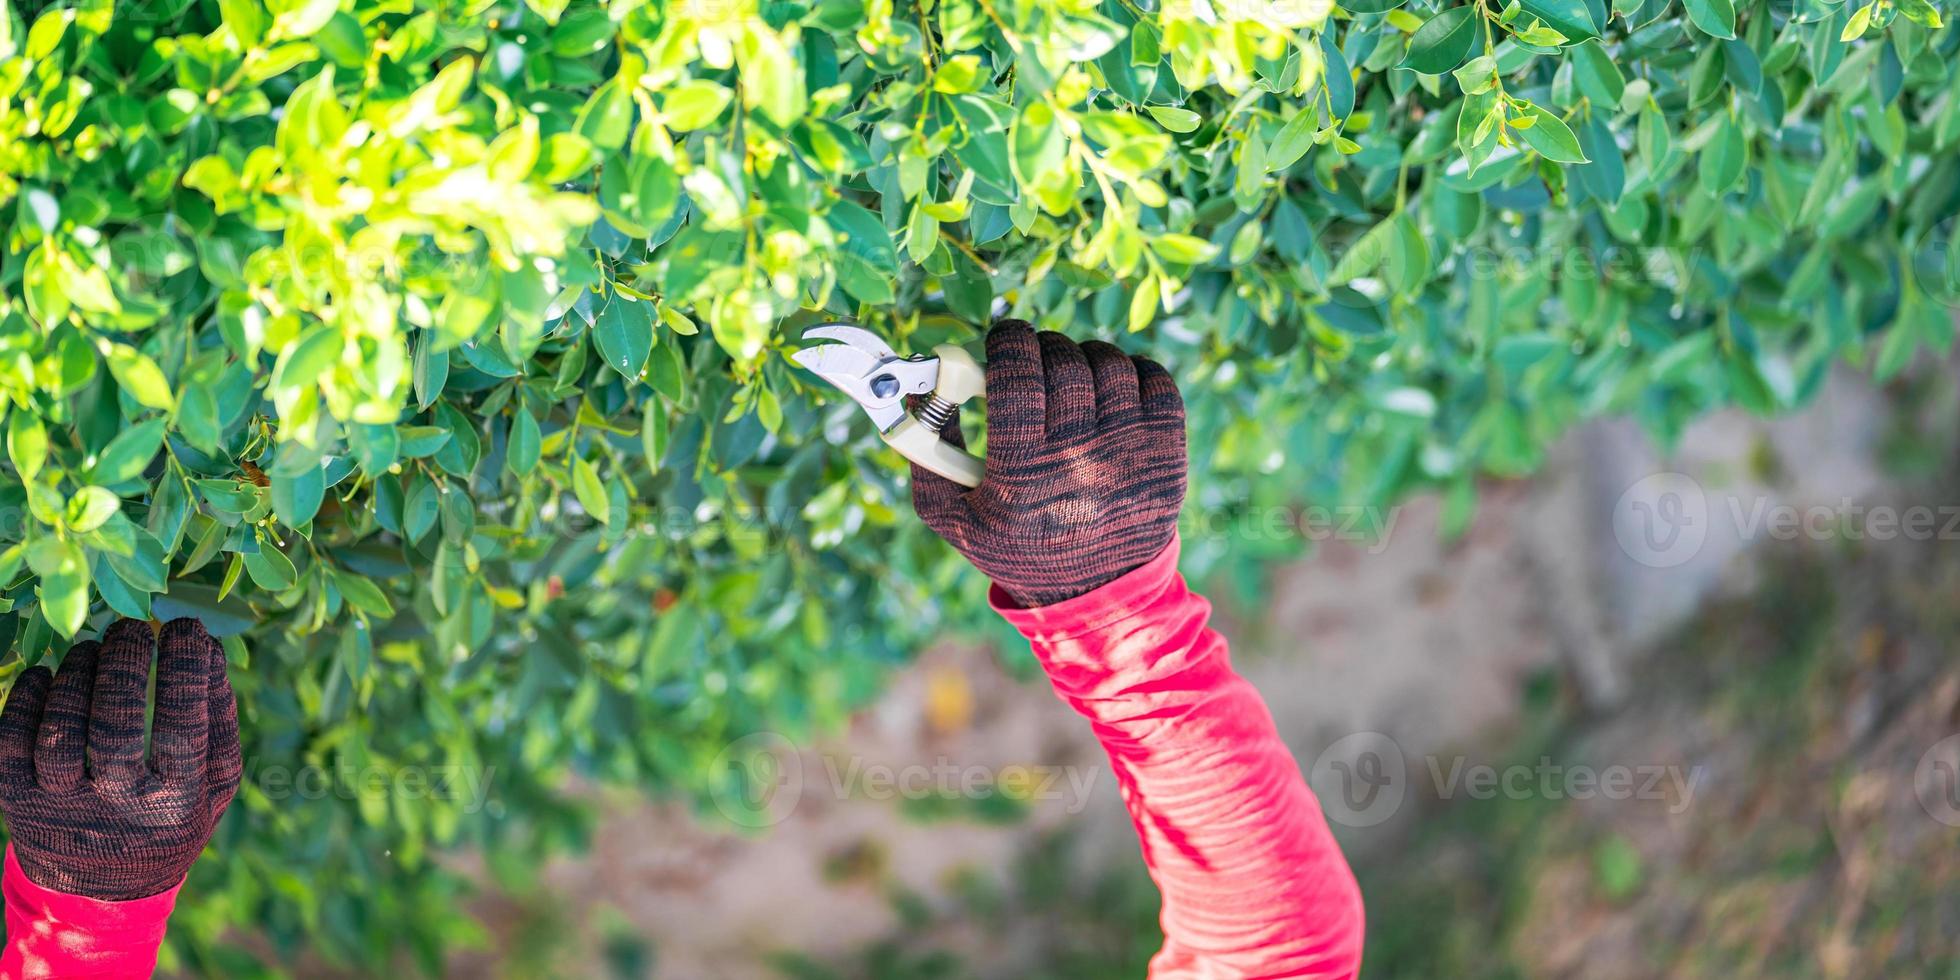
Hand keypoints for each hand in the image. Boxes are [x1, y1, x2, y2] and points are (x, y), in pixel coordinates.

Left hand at [0, 618, 241, 900]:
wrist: (103, 892)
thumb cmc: (172, 819)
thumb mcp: (215, 784)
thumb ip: (219, 720)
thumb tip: (210, 650)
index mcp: (175, 802)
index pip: (183, 721)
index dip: (184, 666)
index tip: (185, 627)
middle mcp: (118, 808)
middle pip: (116, 723)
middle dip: (124, 662)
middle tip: (130, 629)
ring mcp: (61, 807)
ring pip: (60, 729)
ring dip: (76, 675)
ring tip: (91, 650)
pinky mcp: (16, 803)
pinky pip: (11, 742)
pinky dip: (25, 700)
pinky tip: (48, 676)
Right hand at [911, 321, 1186, 606]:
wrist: (1098, 592)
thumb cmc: (1016, 545)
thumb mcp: (952, 514)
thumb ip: (924, 450)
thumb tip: (919, 388)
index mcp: (1023, 476)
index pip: (1017, 376)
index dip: (1007, 342)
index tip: (1002, 338)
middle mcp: (1082, 463)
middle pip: (1063, 364)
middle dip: (1041, 348)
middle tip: (1031, 358)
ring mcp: (1131, 456)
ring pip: (1109, 365)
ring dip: (1082, 357)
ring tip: (1068, 376)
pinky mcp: (1167, 454)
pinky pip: (1155, 378)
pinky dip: (1130, 371)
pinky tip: (1108, 390)